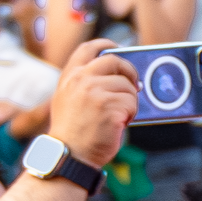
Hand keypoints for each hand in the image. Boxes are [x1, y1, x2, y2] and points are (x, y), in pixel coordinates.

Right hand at [49, 39, 138, 166]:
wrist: (69, 155)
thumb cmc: (72, 132)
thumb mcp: (68, 100)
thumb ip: (85, 83)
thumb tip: (118, 75)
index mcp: (69, 77)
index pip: (89, 48)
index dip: (107, 45)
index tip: (118, 49)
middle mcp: (80, 80)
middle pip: (115, 61)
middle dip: (129, 72)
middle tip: (132, 86)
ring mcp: (94, 92)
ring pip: (128, 86)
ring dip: (129, 101)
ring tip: (116, 116)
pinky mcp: (109, 106)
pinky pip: (132, 103)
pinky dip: (130, 114)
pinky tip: (117, 124)